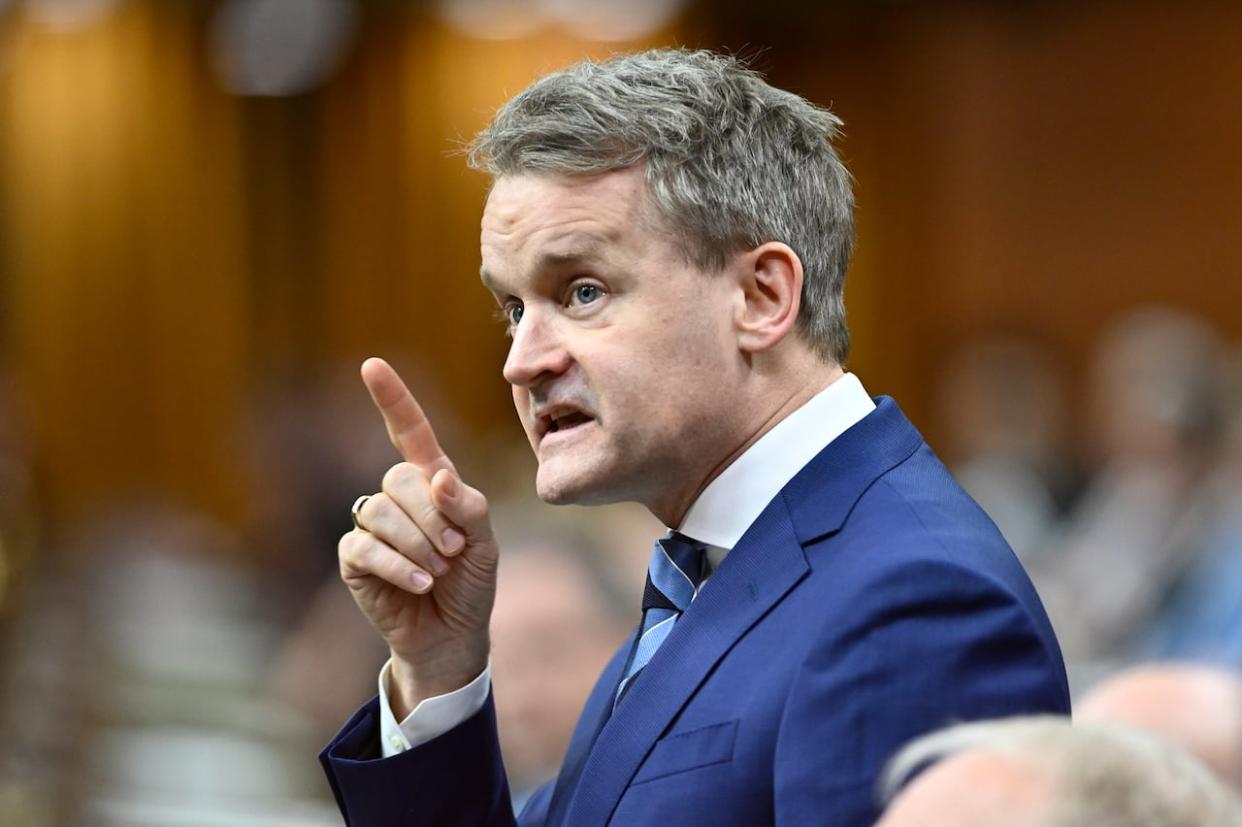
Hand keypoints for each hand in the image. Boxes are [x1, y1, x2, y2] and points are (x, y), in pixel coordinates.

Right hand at [338, 357, 497, 716]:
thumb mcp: (485, 543)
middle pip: (401, 478)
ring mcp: (372, 525)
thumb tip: (438, 476)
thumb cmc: (471, 583)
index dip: (393, 399)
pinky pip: (364, 546)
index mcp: (432, 482)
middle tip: (453, 551)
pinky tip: (417, 584)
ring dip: (416, 544)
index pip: (410, 432)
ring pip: (379, 509)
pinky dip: (396, 566)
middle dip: (432, 517)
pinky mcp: (355, 558)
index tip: (372, 365)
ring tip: (436, 571)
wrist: (454, 635)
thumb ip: (469, 505)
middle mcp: (398, 497)